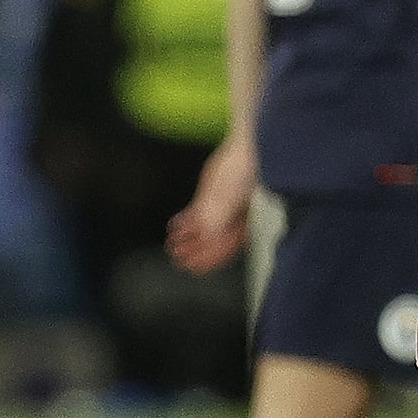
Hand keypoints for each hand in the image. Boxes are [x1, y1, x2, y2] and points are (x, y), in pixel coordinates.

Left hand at [167, 138, 256, 273]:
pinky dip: (185, 222)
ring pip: (201, 230)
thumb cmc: (246, 174)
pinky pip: (196, 214)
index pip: (224, 250)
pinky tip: (174, 225)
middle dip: (194, 252)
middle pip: (210, 243)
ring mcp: (220, 210)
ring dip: (186, 239)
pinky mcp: (211, 197)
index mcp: (241, 227)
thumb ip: (218, 218)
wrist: (245, 150)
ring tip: (172, 244)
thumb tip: (208, 237)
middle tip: (178, 258)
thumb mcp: (230, 198)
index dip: (208, 260)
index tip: (193, 267)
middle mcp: (230, 222)